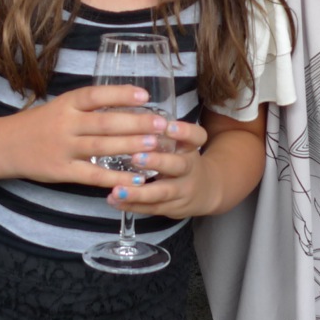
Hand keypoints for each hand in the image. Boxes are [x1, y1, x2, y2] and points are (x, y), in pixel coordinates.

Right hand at [0, 84, 169, 187]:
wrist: (4, 145)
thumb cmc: (40, 124)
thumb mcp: (61, 106)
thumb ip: (89, 107)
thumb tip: (129, 105)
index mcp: (67, 104)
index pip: (96, 95)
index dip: (121, 95)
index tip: (145, 96)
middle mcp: (66, 124)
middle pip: (106, 123)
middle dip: (137, 124)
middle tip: (163, 124)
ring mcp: (64, 148)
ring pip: (102, 148)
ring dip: (131, 147)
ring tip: (156, 146)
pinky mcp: (62, 171)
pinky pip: (93, 175)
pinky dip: (115, 177)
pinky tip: (135, 179)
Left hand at [106, 120, 224, 218]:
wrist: (205, 190)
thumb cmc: (181, 158)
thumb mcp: (180, 143)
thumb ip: (158, 131)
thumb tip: (123, 111)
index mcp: (190, 148)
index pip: (196, 136)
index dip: (184, 132)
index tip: (167, 126)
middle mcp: (189, 168)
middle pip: (178, 165)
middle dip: (157, 162)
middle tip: (136, 157)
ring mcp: (182, 190)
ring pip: (162, 193)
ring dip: (138, 193)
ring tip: (117, 190)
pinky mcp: (172, 208)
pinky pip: (151, 208)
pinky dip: (131, 205)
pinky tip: (113, 200)